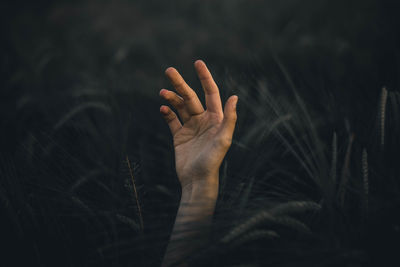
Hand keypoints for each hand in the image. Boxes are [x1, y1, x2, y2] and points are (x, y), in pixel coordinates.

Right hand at [159, 60, 237, 189]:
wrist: (197, 180)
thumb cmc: (213, 161)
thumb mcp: (223, 139)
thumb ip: (229, 118)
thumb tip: (234, 96)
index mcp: (215, 118)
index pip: (210, 93)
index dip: (205, 78)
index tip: (197, 63)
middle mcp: (203, 120)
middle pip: (191, 97)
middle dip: (180, 83)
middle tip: (169, 70)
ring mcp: (191, 128)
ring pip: (179, 107)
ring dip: (171, 98)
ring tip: (162, 92)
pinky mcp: (179, 136)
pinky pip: (172, 121)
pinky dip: (167, 113)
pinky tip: (163, 109)